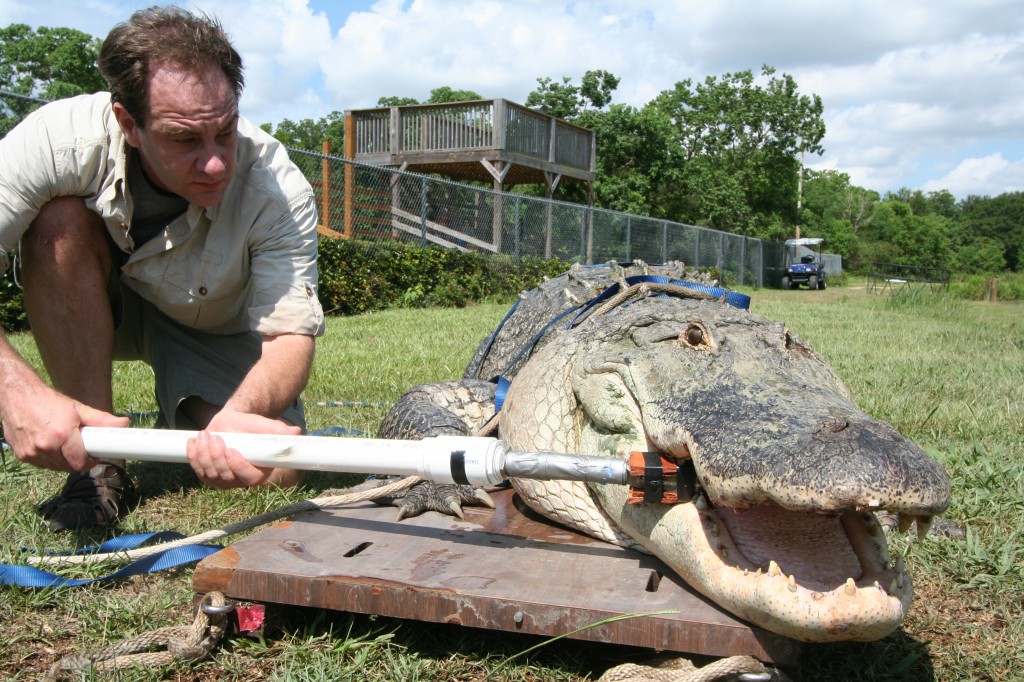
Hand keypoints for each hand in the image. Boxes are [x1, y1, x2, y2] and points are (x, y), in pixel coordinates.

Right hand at [2, 384, 128, 472]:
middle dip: (77, 460)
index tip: (93, 456)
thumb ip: (101, 419)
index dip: (89, 461)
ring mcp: (31, 453)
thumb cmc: (48, 401)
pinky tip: (49, 444)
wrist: (18, 395)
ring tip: (63, 443)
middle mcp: (45, 447)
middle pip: (68, 467)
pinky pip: (42, 464)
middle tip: (80, 447)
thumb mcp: (78, 408)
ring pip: (55, 467)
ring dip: (62, 460)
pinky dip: (49, 459)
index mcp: (62, 436)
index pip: (81, 463)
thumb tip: (123, 423)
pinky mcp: (22, 455)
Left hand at [186, 410, 301, 488]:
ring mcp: (222, 479)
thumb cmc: (254, 427)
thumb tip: (295, 432)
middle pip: (225, 477)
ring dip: (203, 455)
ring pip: (209, 474)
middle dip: (216, 457)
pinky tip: (194, 442)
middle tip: (216, 437)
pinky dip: (194, 456)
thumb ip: (279, 430)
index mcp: (259, 472)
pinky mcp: (208, 474)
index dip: (238, 467)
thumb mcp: (267, 426)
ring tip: (205, 434)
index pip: (249, 478)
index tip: (231, 451)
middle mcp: (240, 480)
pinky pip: (198, 470)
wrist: (236, 424)